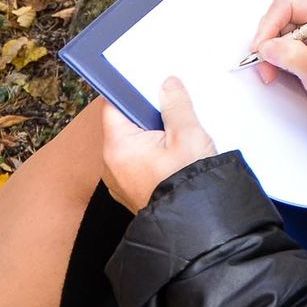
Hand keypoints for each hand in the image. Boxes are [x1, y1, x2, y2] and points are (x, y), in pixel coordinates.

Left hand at [100, 77, 216, 211]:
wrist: (195, 225)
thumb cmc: (187, 182)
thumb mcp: (187, 135)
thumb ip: (176, 105)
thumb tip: (167, 84)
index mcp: (118, 146)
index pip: (114, 106)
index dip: (130, 90)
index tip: (148, 81)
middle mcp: (111, 164)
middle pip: (125, 124)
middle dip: (148, 114)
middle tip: (173, 108)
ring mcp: (120, 180)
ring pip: (134, 144)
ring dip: (153, 135)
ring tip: (178, 133)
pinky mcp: (133, 191)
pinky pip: (139, 162)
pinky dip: (153, 154)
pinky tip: (175, 154)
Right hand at [250, 0, 306, 105]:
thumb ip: (293, 56)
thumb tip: (268, 47)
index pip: (288, 6)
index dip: (271, 22)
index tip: (262, 44)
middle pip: (276, 19)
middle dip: (266, 40)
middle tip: (263, 60)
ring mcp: (302, 36)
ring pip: (272, 34)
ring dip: (266, 52)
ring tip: (270, 71)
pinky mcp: (294, 48)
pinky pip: (273, 47)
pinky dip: (268, 59)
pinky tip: (273, 71)